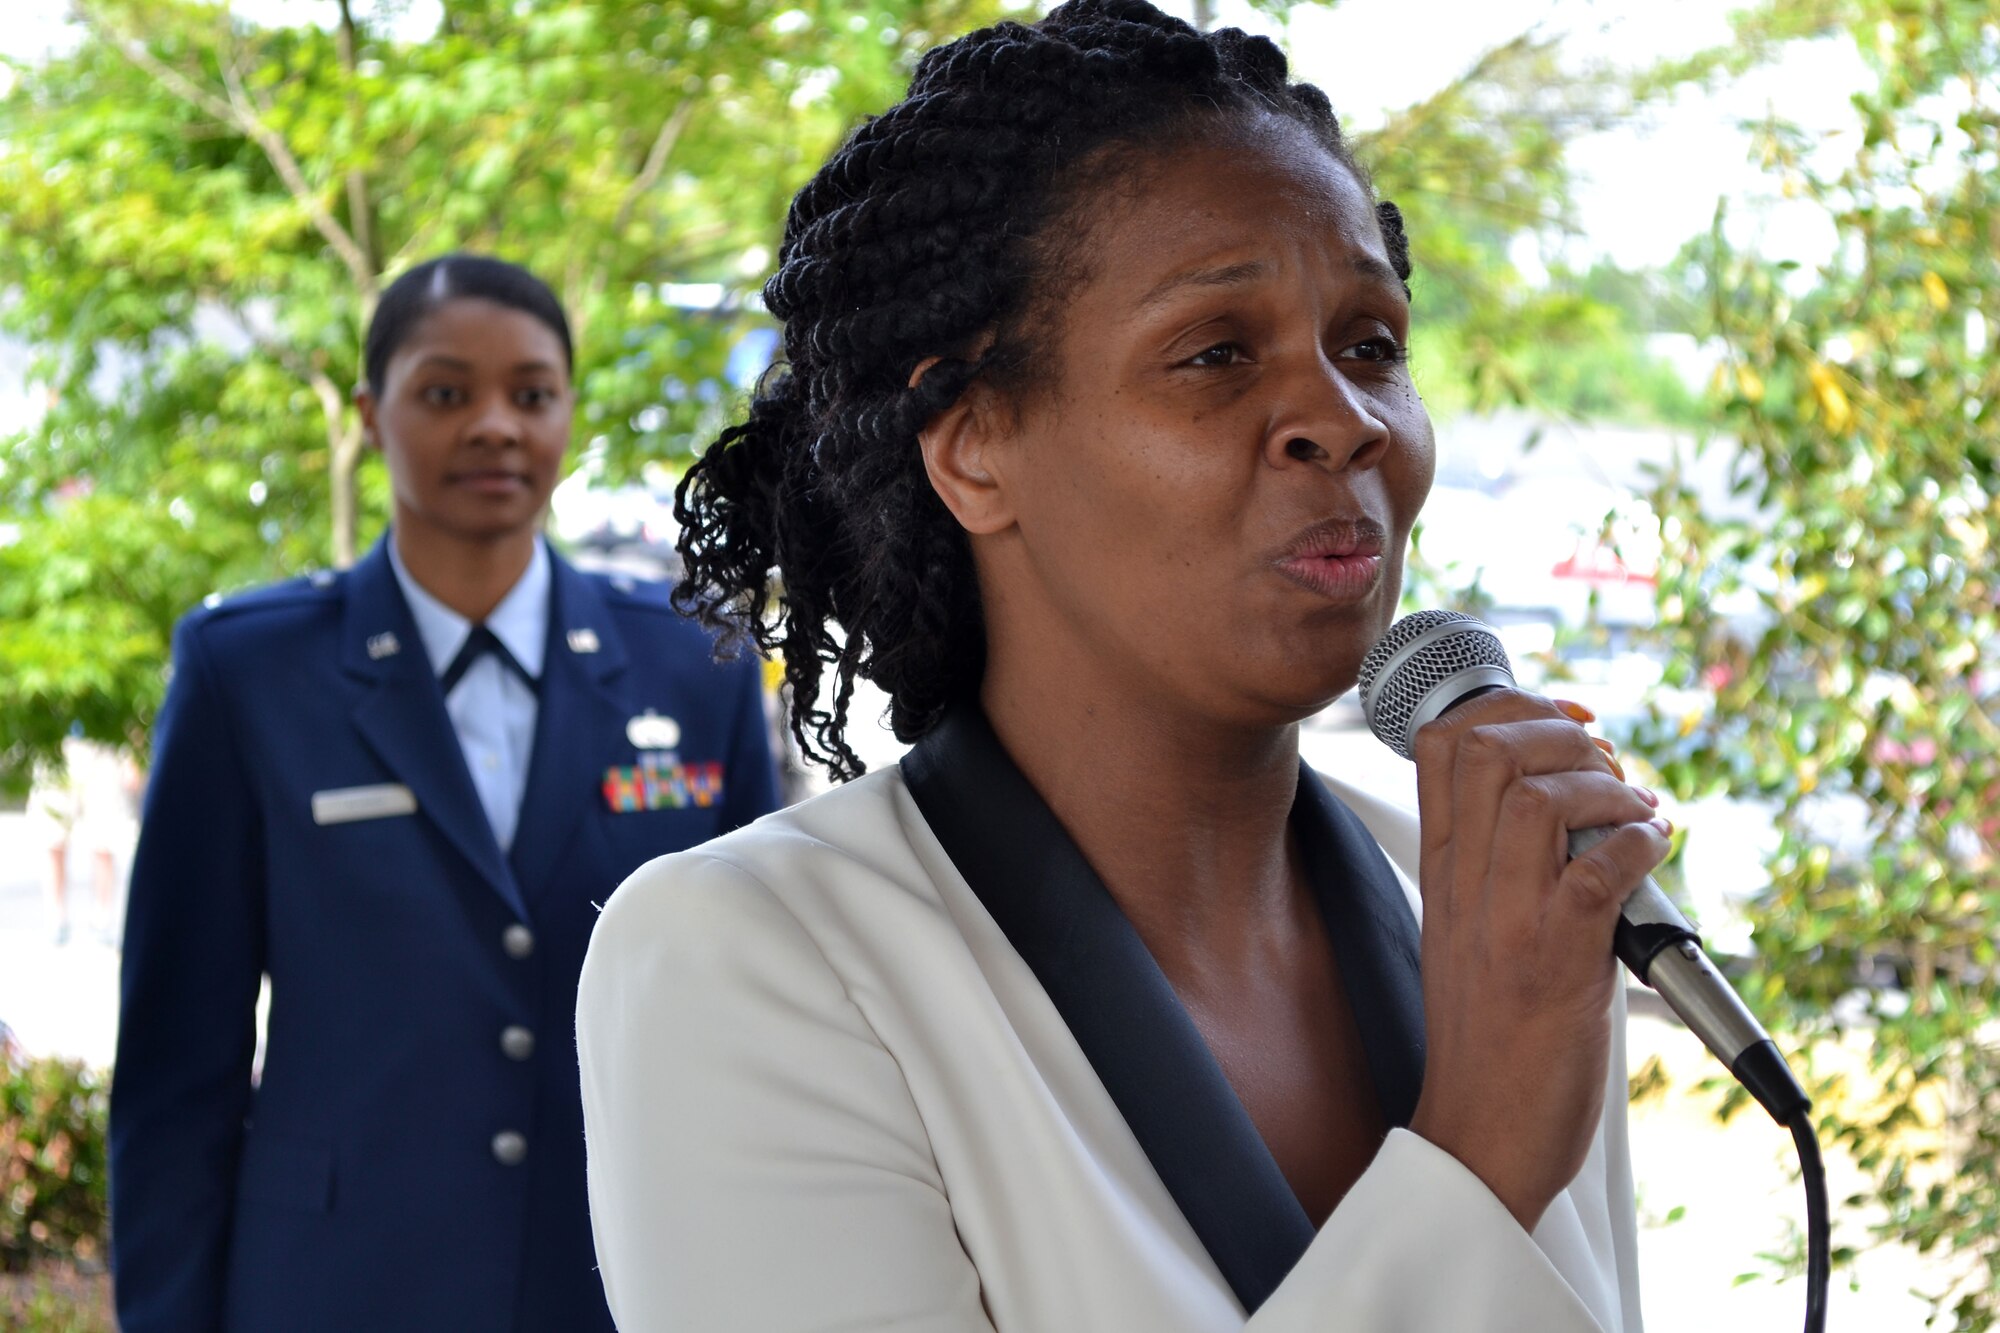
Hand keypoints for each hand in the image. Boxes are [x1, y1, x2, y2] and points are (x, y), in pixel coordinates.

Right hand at [1405, 689, 1669, 1230]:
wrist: (1481, 1135)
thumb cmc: (1490, 1037)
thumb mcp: (1470, 930)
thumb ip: (1500, 864)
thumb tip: (1568, 802)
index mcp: (1443, 872)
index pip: (1444, 743)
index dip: (1509, 705)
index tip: (1564, 721)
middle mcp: (1466, 885)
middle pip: (1488, 748)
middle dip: (1561, 730)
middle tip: (1606, 764)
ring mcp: (1507, 920)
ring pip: (1538, 796)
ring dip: (1604, 785)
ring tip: (1635, 810)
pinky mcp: (1556, 962)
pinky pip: (1597, 870)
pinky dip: (1640, 843)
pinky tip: (1657, 850)